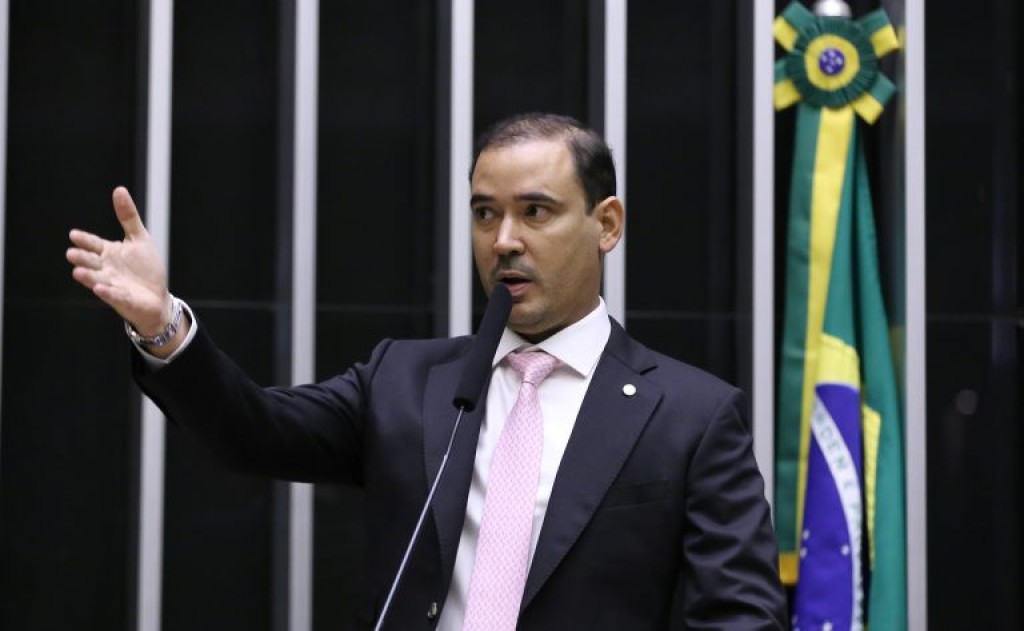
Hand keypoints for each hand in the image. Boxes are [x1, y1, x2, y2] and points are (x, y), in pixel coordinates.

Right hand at [66, 186, 173, 336]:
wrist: (157, 297)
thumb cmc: (145, 268)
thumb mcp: (139, 239)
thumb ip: (128, 217)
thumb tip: (119, 189)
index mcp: (109, 253)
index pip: (93, 244)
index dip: (85, 240)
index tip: (74, 235)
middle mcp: (106, 269)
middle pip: (91, 261)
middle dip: (82, 258)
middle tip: (71, 253)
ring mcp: (112, 285)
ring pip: (96, 279)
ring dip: (88, 276)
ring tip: (77, 272)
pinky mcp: (122, 300)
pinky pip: (113, 296)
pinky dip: (107, 292)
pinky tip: (100, 289)